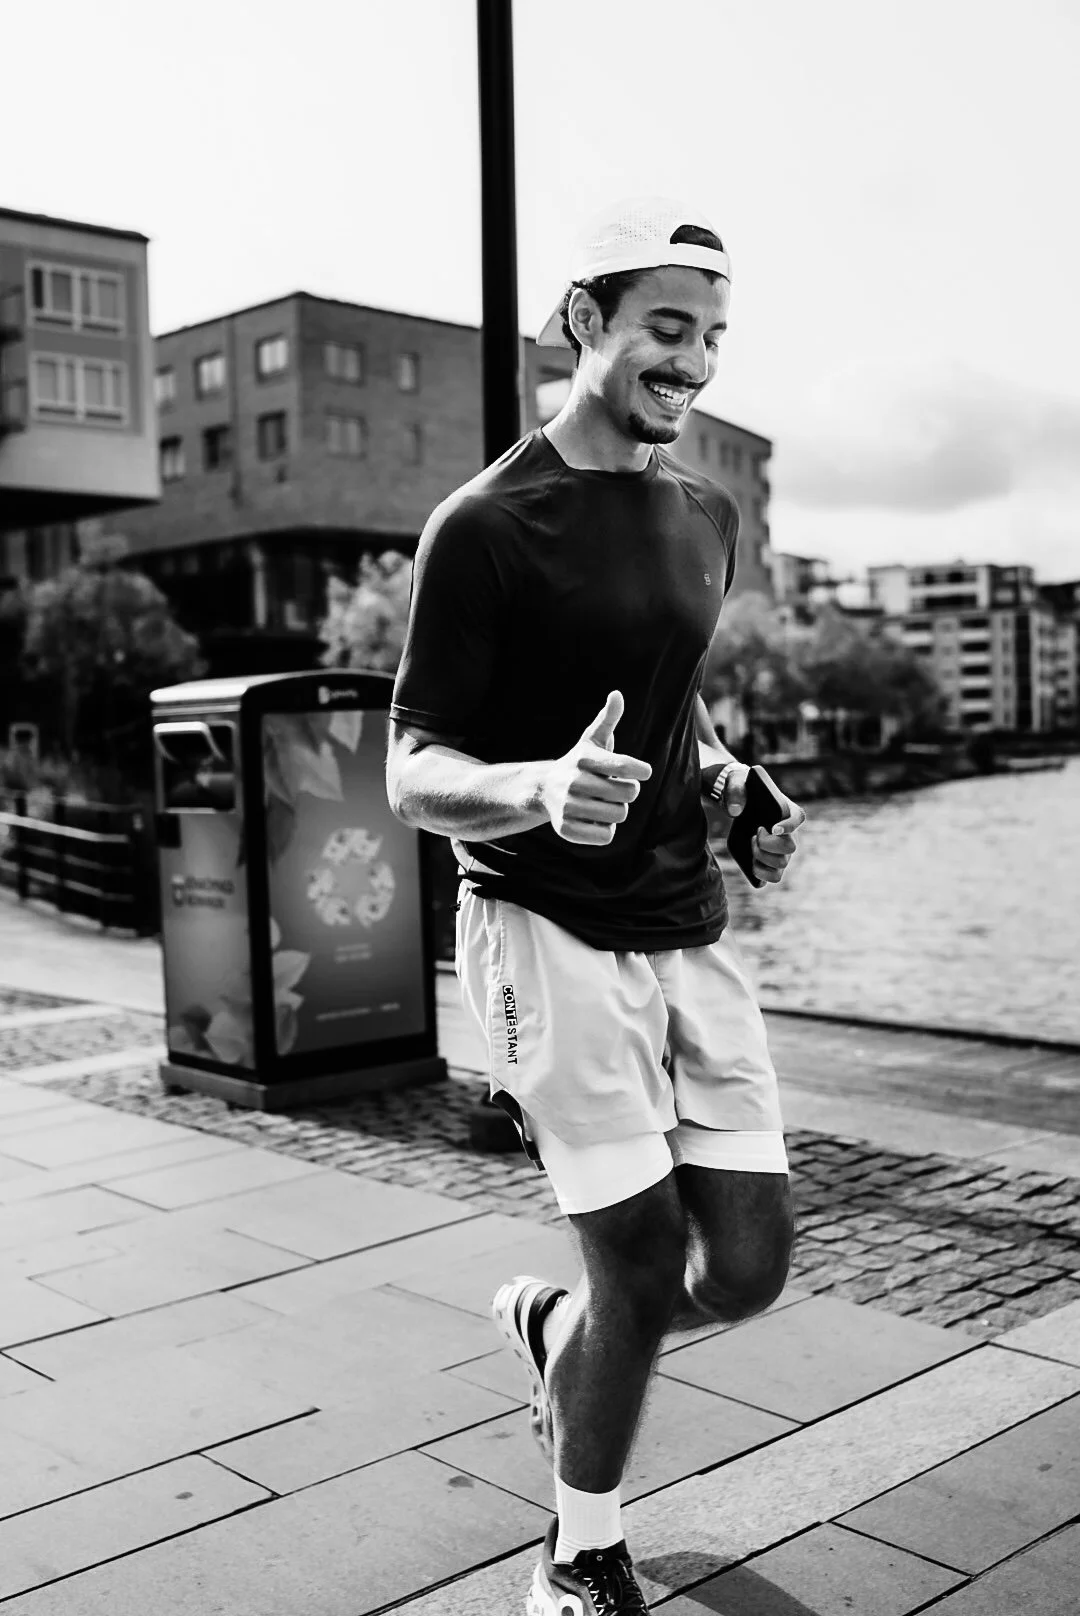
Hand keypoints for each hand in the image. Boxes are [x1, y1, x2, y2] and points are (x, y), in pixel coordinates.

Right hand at [543, 691, 651, 845]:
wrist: (544, 789)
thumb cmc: (579, 763)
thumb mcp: (593, 740)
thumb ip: (608, 718)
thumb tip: (617, 694)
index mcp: (584, 758)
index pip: (625, 765)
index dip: (640, 770)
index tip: (643, 772)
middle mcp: (573, 781)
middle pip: (628, 794)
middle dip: (627, 792)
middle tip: (616, 789)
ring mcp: (568, 806)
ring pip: (619, 815)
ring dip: (617, 811)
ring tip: (605, 804)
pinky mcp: (566, 829)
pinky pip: (605, 836)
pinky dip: (606, 830)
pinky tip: (595, 820)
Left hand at [722, 765, 805, 885]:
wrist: (737, 804)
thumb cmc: (742, 791)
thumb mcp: (736, 782)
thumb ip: (735, 790)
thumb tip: (734, 811)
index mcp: (788, 810)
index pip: (798, 818)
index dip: (789, 826)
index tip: (773, 828)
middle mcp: (790, 833)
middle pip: (790, 847)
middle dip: (768, 844)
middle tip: (755, 833)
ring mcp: (782, 850)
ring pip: (782, 864)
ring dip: (762, 857)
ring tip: (751, 843)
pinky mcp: (771, 863)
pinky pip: (774, 877)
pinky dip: (762, 873)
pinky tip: (751, 862)